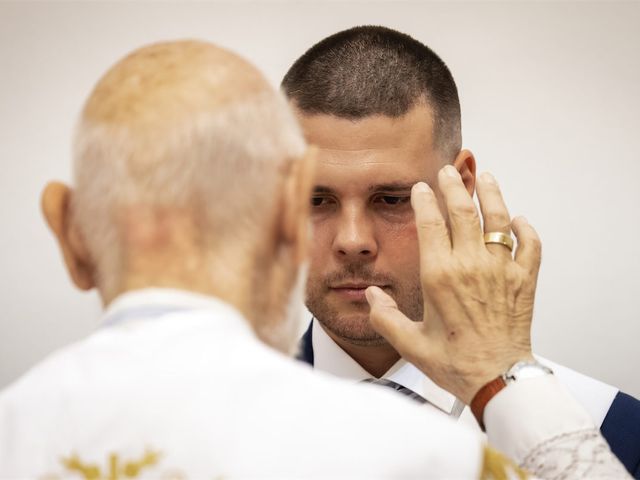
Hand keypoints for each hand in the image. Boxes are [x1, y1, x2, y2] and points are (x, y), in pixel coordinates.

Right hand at [365, 166, 540, 403]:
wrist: (498, 379)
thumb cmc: (456, 362)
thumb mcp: (410, 343)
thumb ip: (385, 318)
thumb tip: (371, 297)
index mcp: (440, 276)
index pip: (430, 224)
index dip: (424, 201)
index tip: (421, 188)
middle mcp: (471, 266)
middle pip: (463, 211)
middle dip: (453, 186)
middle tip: (447, 171)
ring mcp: (501, 270)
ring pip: (497, 219)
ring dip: (490, 194)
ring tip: (484, 177)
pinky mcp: (524, 280)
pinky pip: (529, 244)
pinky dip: (525, 228)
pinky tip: (517, 220)